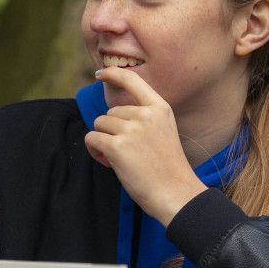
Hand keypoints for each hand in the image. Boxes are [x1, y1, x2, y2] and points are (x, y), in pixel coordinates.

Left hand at [85, 66, 209, 224]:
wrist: (176, 193)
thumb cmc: (168, 168)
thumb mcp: (163, 132)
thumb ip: (143, 119)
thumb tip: (110, 115)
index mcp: (160, 108)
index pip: (132, 81)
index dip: (113, 74)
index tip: (100, 75)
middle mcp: (145, 115)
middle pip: (111, 112)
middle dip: (112, 130)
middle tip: (127, 151)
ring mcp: (131, 129)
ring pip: (100, 124)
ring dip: (102, 140)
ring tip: (118, 158)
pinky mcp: (117, 146)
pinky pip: (92, 138)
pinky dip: (94, 150)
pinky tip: (107, 161)